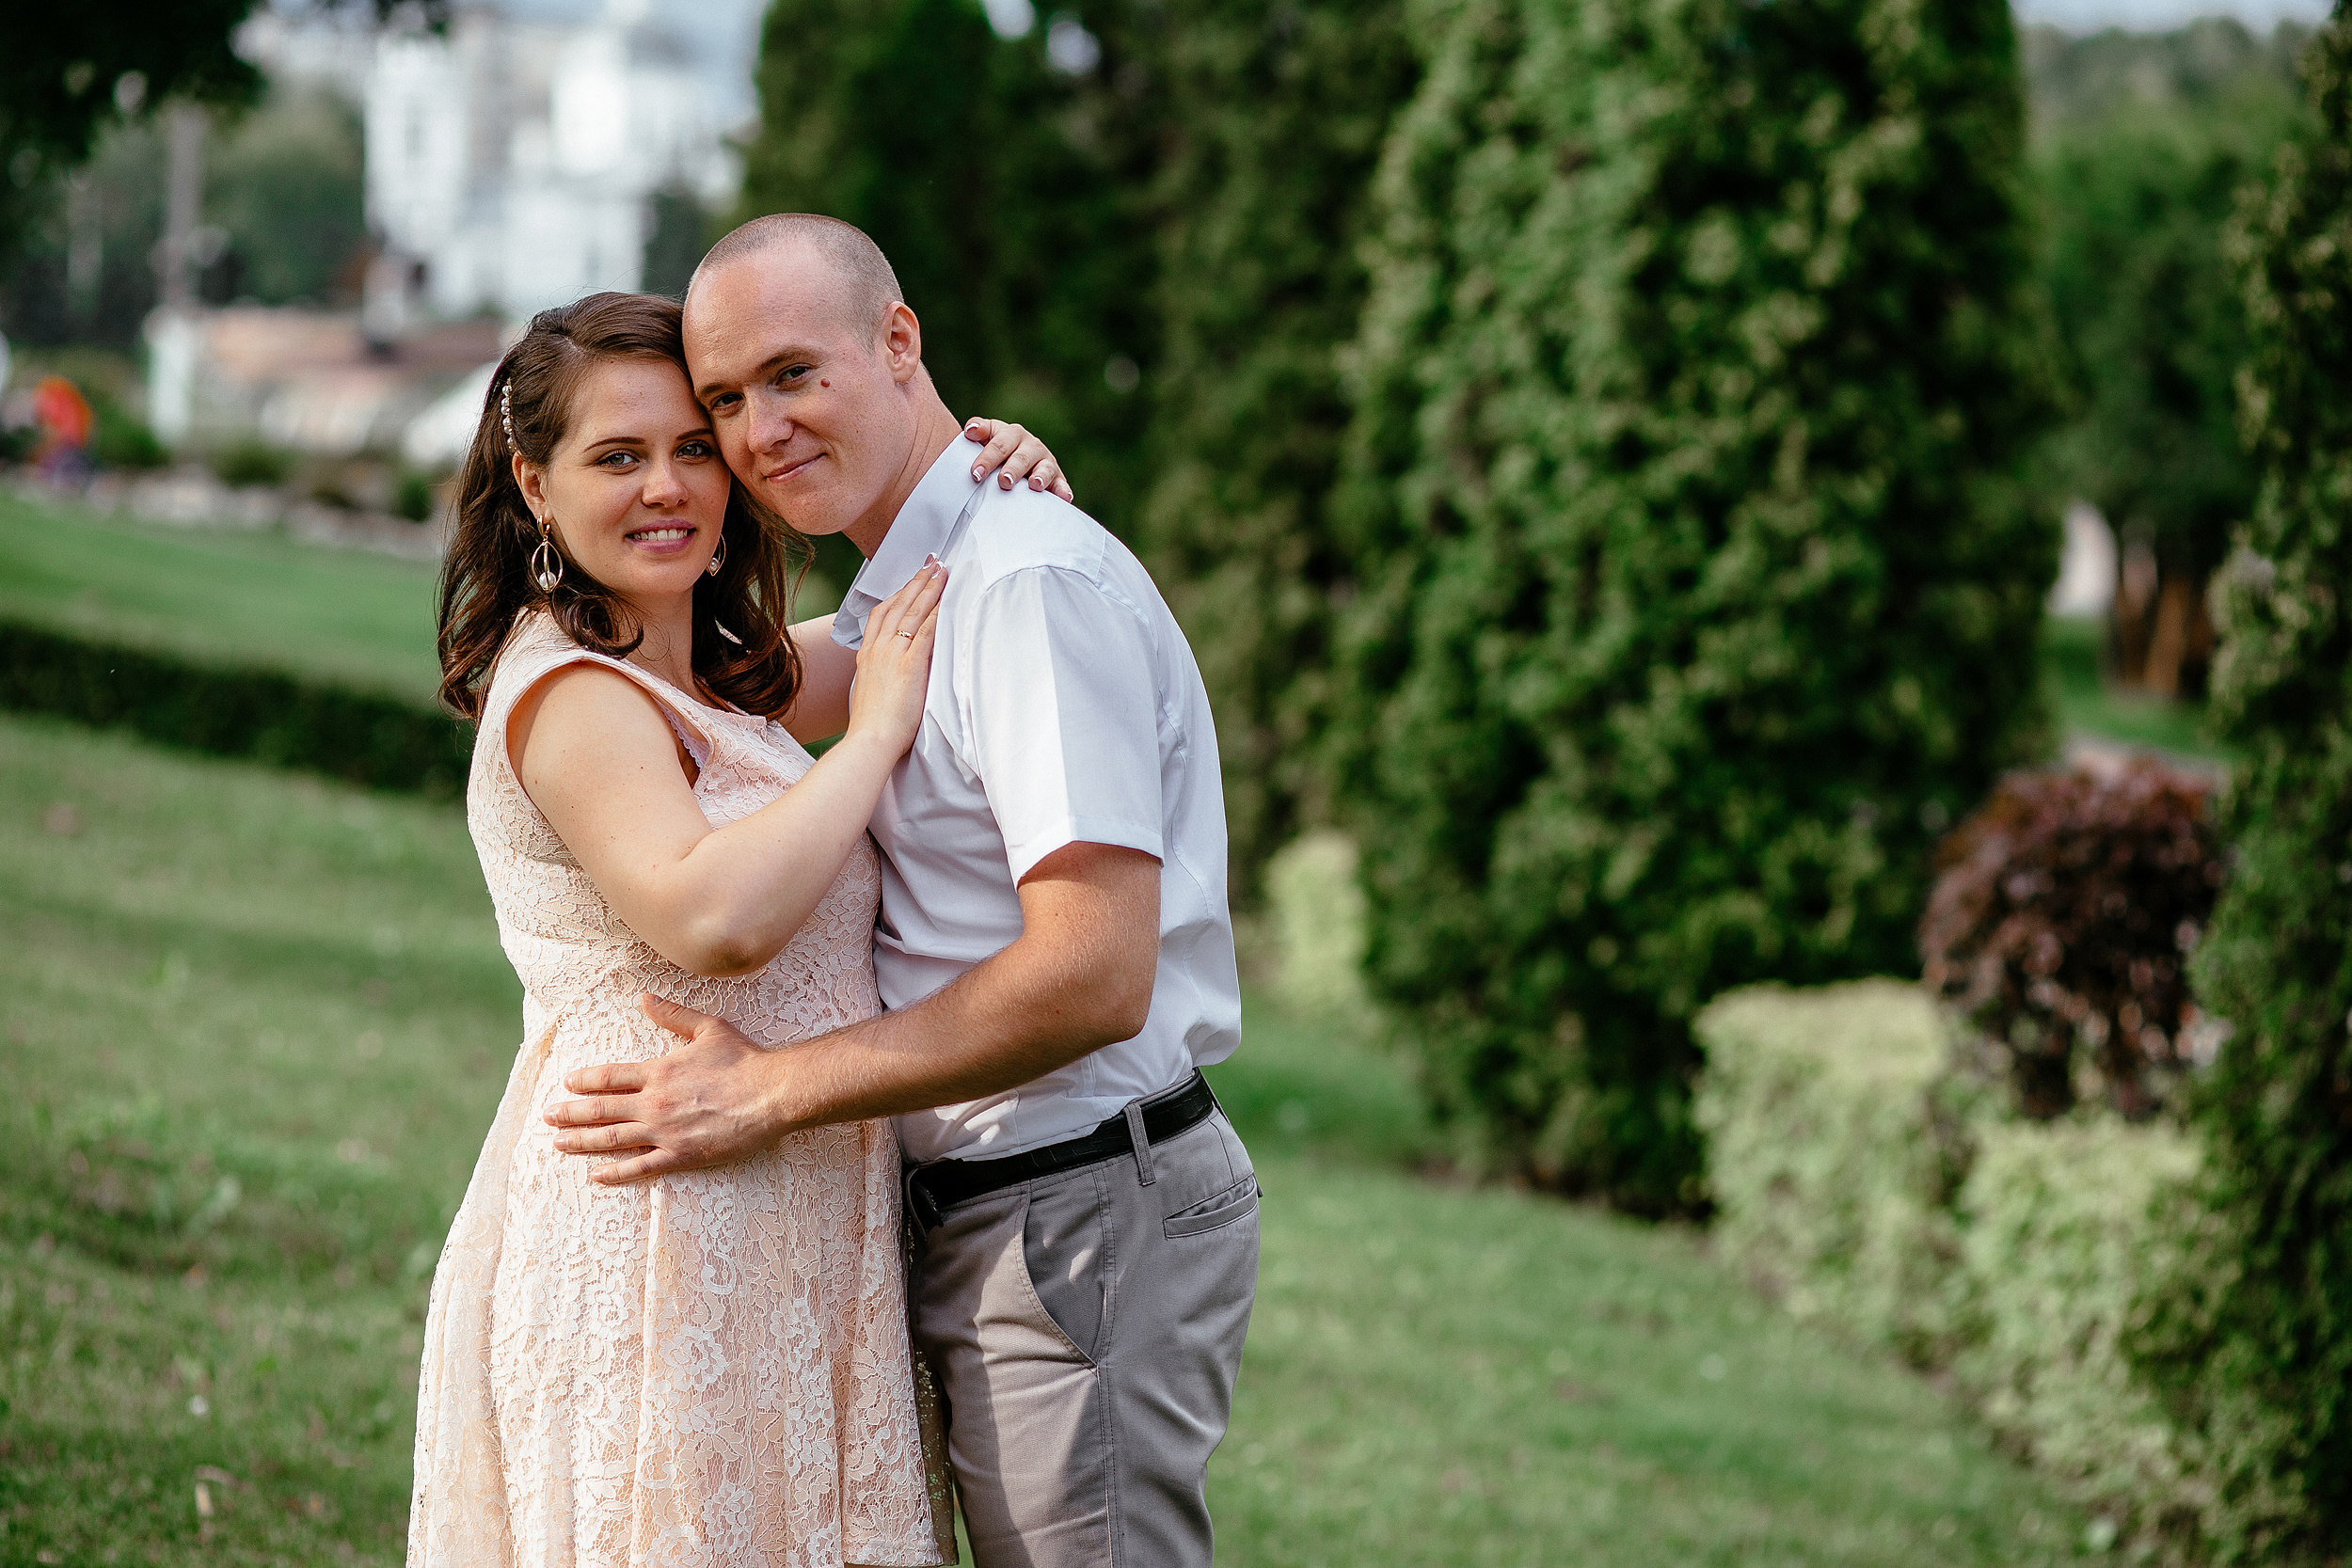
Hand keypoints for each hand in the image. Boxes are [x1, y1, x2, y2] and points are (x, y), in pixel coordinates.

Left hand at [544, 995, 783, 1183]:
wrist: (772, 1093)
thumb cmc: (744, 1059)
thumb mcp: (708, 1028)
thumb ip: (673, 1015)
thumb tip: (645, 997)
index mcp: (659, 1070)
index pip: (610, 1076)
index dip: (585, 1080)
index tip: (567, 1084)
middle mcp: (654, 1102)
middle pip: (601, 1108)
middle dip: (571, 1112)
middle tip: (548, 1116)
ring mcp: (664, 1131)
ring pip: (612, 1138)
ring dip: (582, 1141)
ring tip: (559, 1143)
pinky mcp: (680, 1155)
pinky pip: (640, 1167)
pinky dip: (615, 1172)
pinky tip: (596, 1175)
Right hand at [845, 560, 943, 753]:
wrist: (869, 742)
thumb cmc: (873, 727)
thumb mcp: (872, 693)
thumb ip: (883, 676)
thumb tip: (895, 673)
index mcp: (866, 655)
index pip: (881, 614)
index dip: (897, 594)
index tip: (910, 582)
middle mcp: (877, 649)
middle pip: (898, 605)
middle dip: (917, 582)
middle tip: (932, 564)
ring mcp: (892, 654)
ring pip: (913, 612)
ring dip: (930, 589)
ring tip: (943, 572)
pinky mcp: (909, 665)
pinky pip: (927, 631)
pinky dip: (938, 612)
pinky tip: (949, 599)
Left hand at [963, 417, 1073, 500]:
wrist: (1016, 462)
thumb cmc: (996, 453)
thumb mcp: (987, 437)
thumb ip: (978, 430)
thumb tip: (971, 430)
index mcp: (1012, 434)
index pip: (999, 445)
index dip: (987, 459)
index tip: (975, 474)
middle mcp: (1031, 445)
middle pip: (1021, 457)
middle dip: (1013, 469)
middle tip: (1004, 481)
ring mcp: (1046, 462)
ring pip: (1044, 469)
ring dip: (1040, 477)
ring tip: (1034, 485)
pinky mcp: (1057, 479)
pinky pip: (1061, 485)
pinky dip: (1063, 490)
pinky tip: (1065, 497)